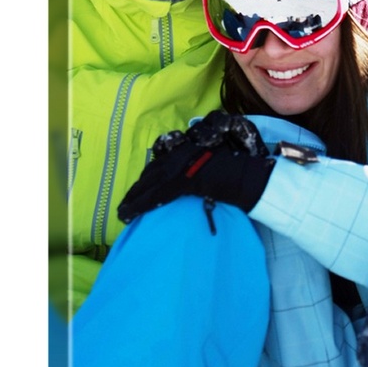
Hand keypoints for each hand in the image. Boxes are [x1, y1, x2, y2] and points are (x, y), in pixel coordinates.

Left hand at [118, 112, 274, 223]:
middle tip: (125, 205)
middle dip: (136, 192)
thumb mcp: (213, 164)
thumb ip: (199, 170)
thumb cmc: (234, 172)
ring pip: (148, 185)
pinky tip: (129, 214)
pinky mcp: (179, 182)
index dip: (145, 181)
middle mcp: (177, 157)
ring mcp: (178, 169)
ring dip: (133, 200)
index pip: (158, 167)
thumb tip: (194, 180)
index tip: (137, 192)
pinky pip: (155, 196)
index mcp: (185, 152)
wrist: (243, 176)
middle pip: (149, 175)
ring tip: (123, 213)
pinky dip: (139, 206)